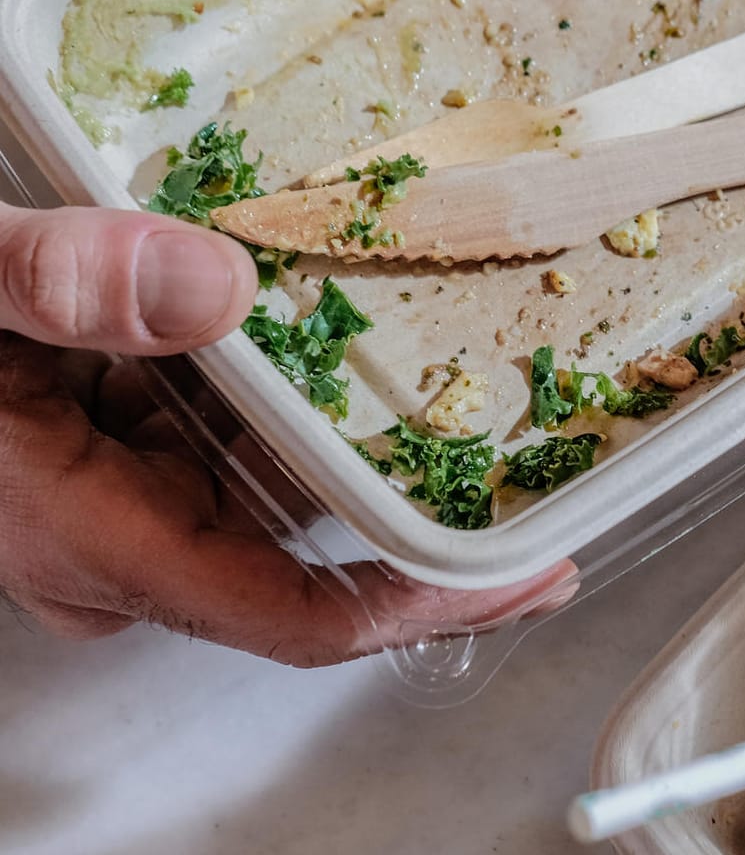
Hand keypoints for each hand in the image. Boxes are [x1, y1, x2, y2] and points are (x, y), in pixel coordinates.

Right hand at [0, 204, 573, 665]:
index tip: (528, 577)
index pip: (296, 620)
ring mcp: (114, 501)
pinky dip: (284, 393)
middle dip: (417, 513)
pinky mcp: (109, 451)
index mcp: (91, 535)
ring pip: (274, 489)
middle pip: (309, 555)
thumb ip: (52, 281)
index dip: (424, 608)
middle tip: (533, 462)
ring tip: (466, 380)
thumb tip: (210, 283)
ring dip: (356, 438)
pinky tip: (332, 336)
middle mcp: (116, 542)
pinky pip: (228, 439)